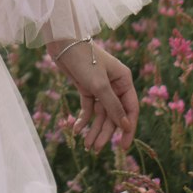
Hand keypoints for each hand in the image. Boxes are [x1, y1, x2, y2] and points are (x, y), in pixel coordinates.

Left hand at [47, 38, 138, 153]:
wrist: (62, 43)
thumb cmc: (84, 59)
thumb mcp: (99, 85)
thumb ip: (113, 106)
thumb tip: (125, 127)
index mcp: (124, 80)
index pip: (130, 109)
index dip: (127, 129)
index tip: (123, 147)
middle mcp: (115, 84)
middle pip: (114, 115)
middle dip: (105, 133)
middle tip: (96, 149)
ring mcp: (100, 87)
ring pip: (101, 114)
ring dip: (94, 129)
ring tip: (87, 145)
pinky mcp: (86, 87)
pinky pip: (89, 107)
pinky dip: (84, 119)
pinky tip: (77, 130)